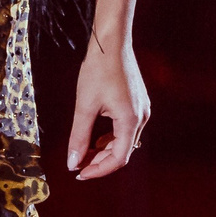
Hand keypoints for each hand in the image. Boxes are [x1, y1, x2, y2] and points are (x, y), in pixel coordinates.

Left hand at [67, 34, 150, 179]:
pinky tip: (97, 138)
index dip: (98, 170)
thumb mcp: (85, 105)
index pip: (118, 158)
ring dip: (105, 150)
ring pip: (125, 141)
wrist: (111, 42)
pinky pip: (126, 128)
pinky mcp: (138, 103)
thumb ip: (79, 137)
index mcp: (130, 120)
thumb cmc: (98, 70)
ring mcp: (142, 110)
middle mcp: (142, 118)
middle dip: (100, 161)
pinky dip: (112, 137)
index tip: (79, 173)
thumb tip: (73, 162)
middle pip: (122, 151)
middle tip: (78, 165)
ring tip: (85, 153)